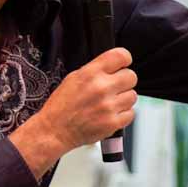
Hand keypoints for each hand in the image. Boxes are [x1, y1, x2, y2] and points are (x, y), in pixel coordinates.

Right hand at [12, 47, 136, 175]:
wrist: (55, 130)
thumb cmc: (62, 106)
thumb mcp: (73, 78)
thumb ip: (95, 70)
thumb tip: (114, 66)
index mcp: (90, 74)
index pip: (121, 56)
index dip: (125, 60)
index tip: (123, 65)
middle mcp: (101, 88)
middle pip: (131, 76)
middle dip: (124, 81)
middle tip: (115, 87)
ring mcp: (108, 106)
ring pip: (133, 95)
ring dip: (124, 99)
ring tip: (110, 102)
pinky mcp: (113, 123)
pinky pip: (131, 113)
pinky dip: (123, 114)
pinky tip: (111, 113)